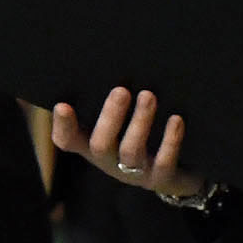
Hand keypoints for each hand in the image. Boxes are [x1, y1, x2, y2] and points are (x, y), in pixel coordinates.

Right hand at [50, 87, 209, 200]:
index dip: (63, 126)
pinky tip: (176, 119)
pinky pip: (164, 163)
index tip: (62, 105)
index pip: (69, 140)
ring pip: (131, 152)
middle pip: (100, 146)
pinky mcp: (162, 179)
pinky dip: (170, 140)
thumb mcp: (125, 124)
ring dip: (139, 122)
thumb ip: (115, 102)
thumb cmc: (148, 137)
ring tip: (148, 96)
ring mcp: (136, 174)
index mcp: (96, 145)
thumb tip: (112, 62)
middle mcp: (112, 162)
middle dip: (110, 117)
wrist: (180, 174)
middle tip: (120, 90)